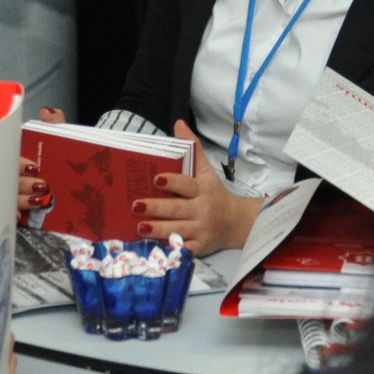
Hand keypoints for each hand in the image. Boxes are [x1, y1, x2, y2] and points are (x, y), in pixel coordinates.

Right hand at [15, 107, 64, 215]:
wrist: (69, 171)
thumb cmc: (55, 153)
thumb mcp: (57, 136)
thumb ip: (55, 122)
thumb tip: (47, 113)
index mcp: (17, 151)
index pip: (11, 155)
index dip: (20, 162)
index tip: (33, 167)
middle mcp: (10, 170)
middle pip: (8, 177)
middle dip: (24, 183)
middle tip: (41, 185)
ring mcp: (9, 187)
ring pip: (8, 194)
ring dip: (22, 199)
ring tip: (38, 200)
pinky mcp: (13, 204)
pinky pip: (6, 210)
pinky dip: (12, 214)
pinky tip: (19, 216)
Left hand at [131, 121, 262, 253]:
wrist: (236, 222)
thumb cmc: (215, 194)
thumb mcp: (206, 171)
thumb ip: (193, 149)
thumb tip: (179, 124)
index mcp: (203, 189)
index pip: (186, 185)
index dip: (172, 182)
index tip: (156, 179)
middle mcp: (202, 210)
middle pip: (177, 209)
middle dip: (156, 208)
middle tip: (136, 205)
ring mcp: (201, 230)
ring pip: (177, 230)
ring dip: (158, 230)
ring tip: (140, 227)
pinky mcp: (200, 247)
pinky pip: (184, 249)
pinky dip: (171, 249)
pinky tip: (155, 248)